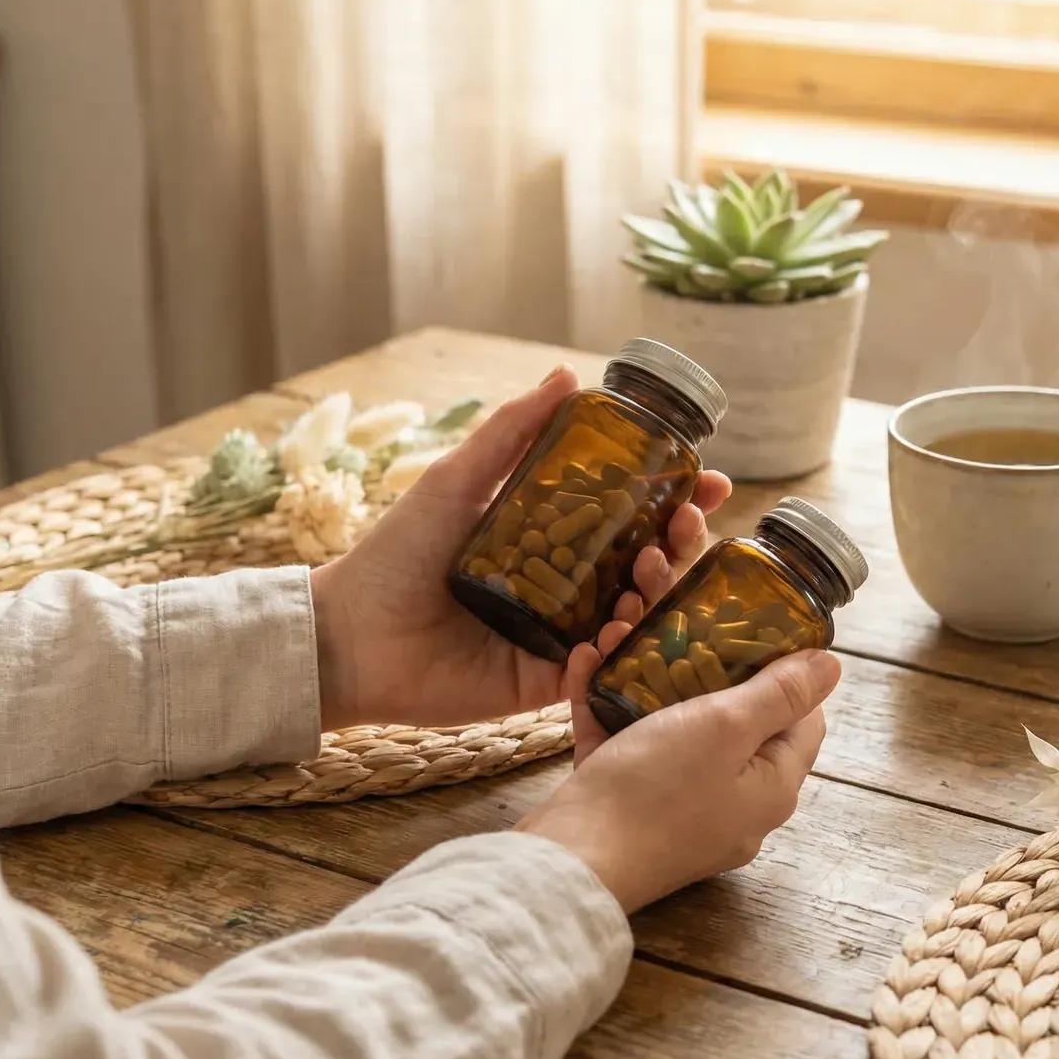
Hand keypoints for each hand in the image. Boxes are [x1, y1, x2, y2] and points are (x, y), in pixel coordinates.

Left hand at [308, 365, 731, 730]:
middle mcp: (565, 587)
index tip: (708, 478)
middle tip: (687, 525)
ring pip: (635, 616)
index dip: (675, 498)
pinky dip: (618, 649)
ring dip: (657, 592)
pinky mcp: (546, 683)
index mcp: (551, 538)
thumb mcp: (456, 481)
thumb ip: (510, 433)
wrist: (350, 636)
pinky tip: (616, 628)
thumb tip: (568, 375)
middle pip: (645, 565)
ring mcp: (560, 636)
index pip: (630, 515)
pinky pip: (601, 669)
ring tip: (649, 573)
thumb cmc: (395, 553)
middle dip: (679, 544)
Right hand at [517, 633, 838, 911]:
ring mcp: (682, 814)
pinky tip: (587, 667)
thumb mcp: (725, 727)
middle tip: (680, 626)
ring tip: (623, 635)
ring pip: (674, 733)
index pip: (803, 721)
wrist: (571, 861)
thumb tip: (833, 666)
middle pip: (736, 725)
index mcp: (771, 787)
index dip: (786, 672)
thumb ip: (780, 694)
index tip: (755, 627)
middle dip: (704, 667)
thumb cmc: (656, 793)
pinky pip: (629, 750)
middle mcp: (735, 806)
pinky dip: (610, 710)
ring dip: (647, 682)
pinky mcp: (632, 813)